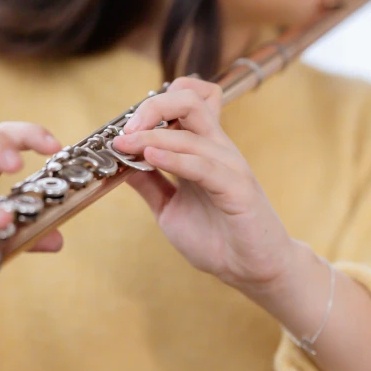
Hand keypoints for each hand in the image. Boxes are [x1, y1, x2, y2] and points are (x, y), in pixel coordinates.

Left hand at [113, 77, 294, 292]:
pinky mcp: (238, 188)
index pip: (186, 100)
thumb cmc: (215, 239)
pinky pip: (203, 164)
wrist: (249, 270)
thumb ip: (149, 183)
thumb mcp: (169, 207)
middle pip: (189, 100)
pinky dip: (173, 157)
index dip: (154, 104)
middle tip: (124, 131)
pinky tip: (150, 159)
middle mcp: (218, 149)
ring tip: (125, 145)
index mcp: (203, 149)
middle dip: (151, 107)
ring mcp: (230, 165)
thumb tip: (120, 162)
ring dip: (151, 134)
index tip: (125, 129)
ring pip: (191, 128)